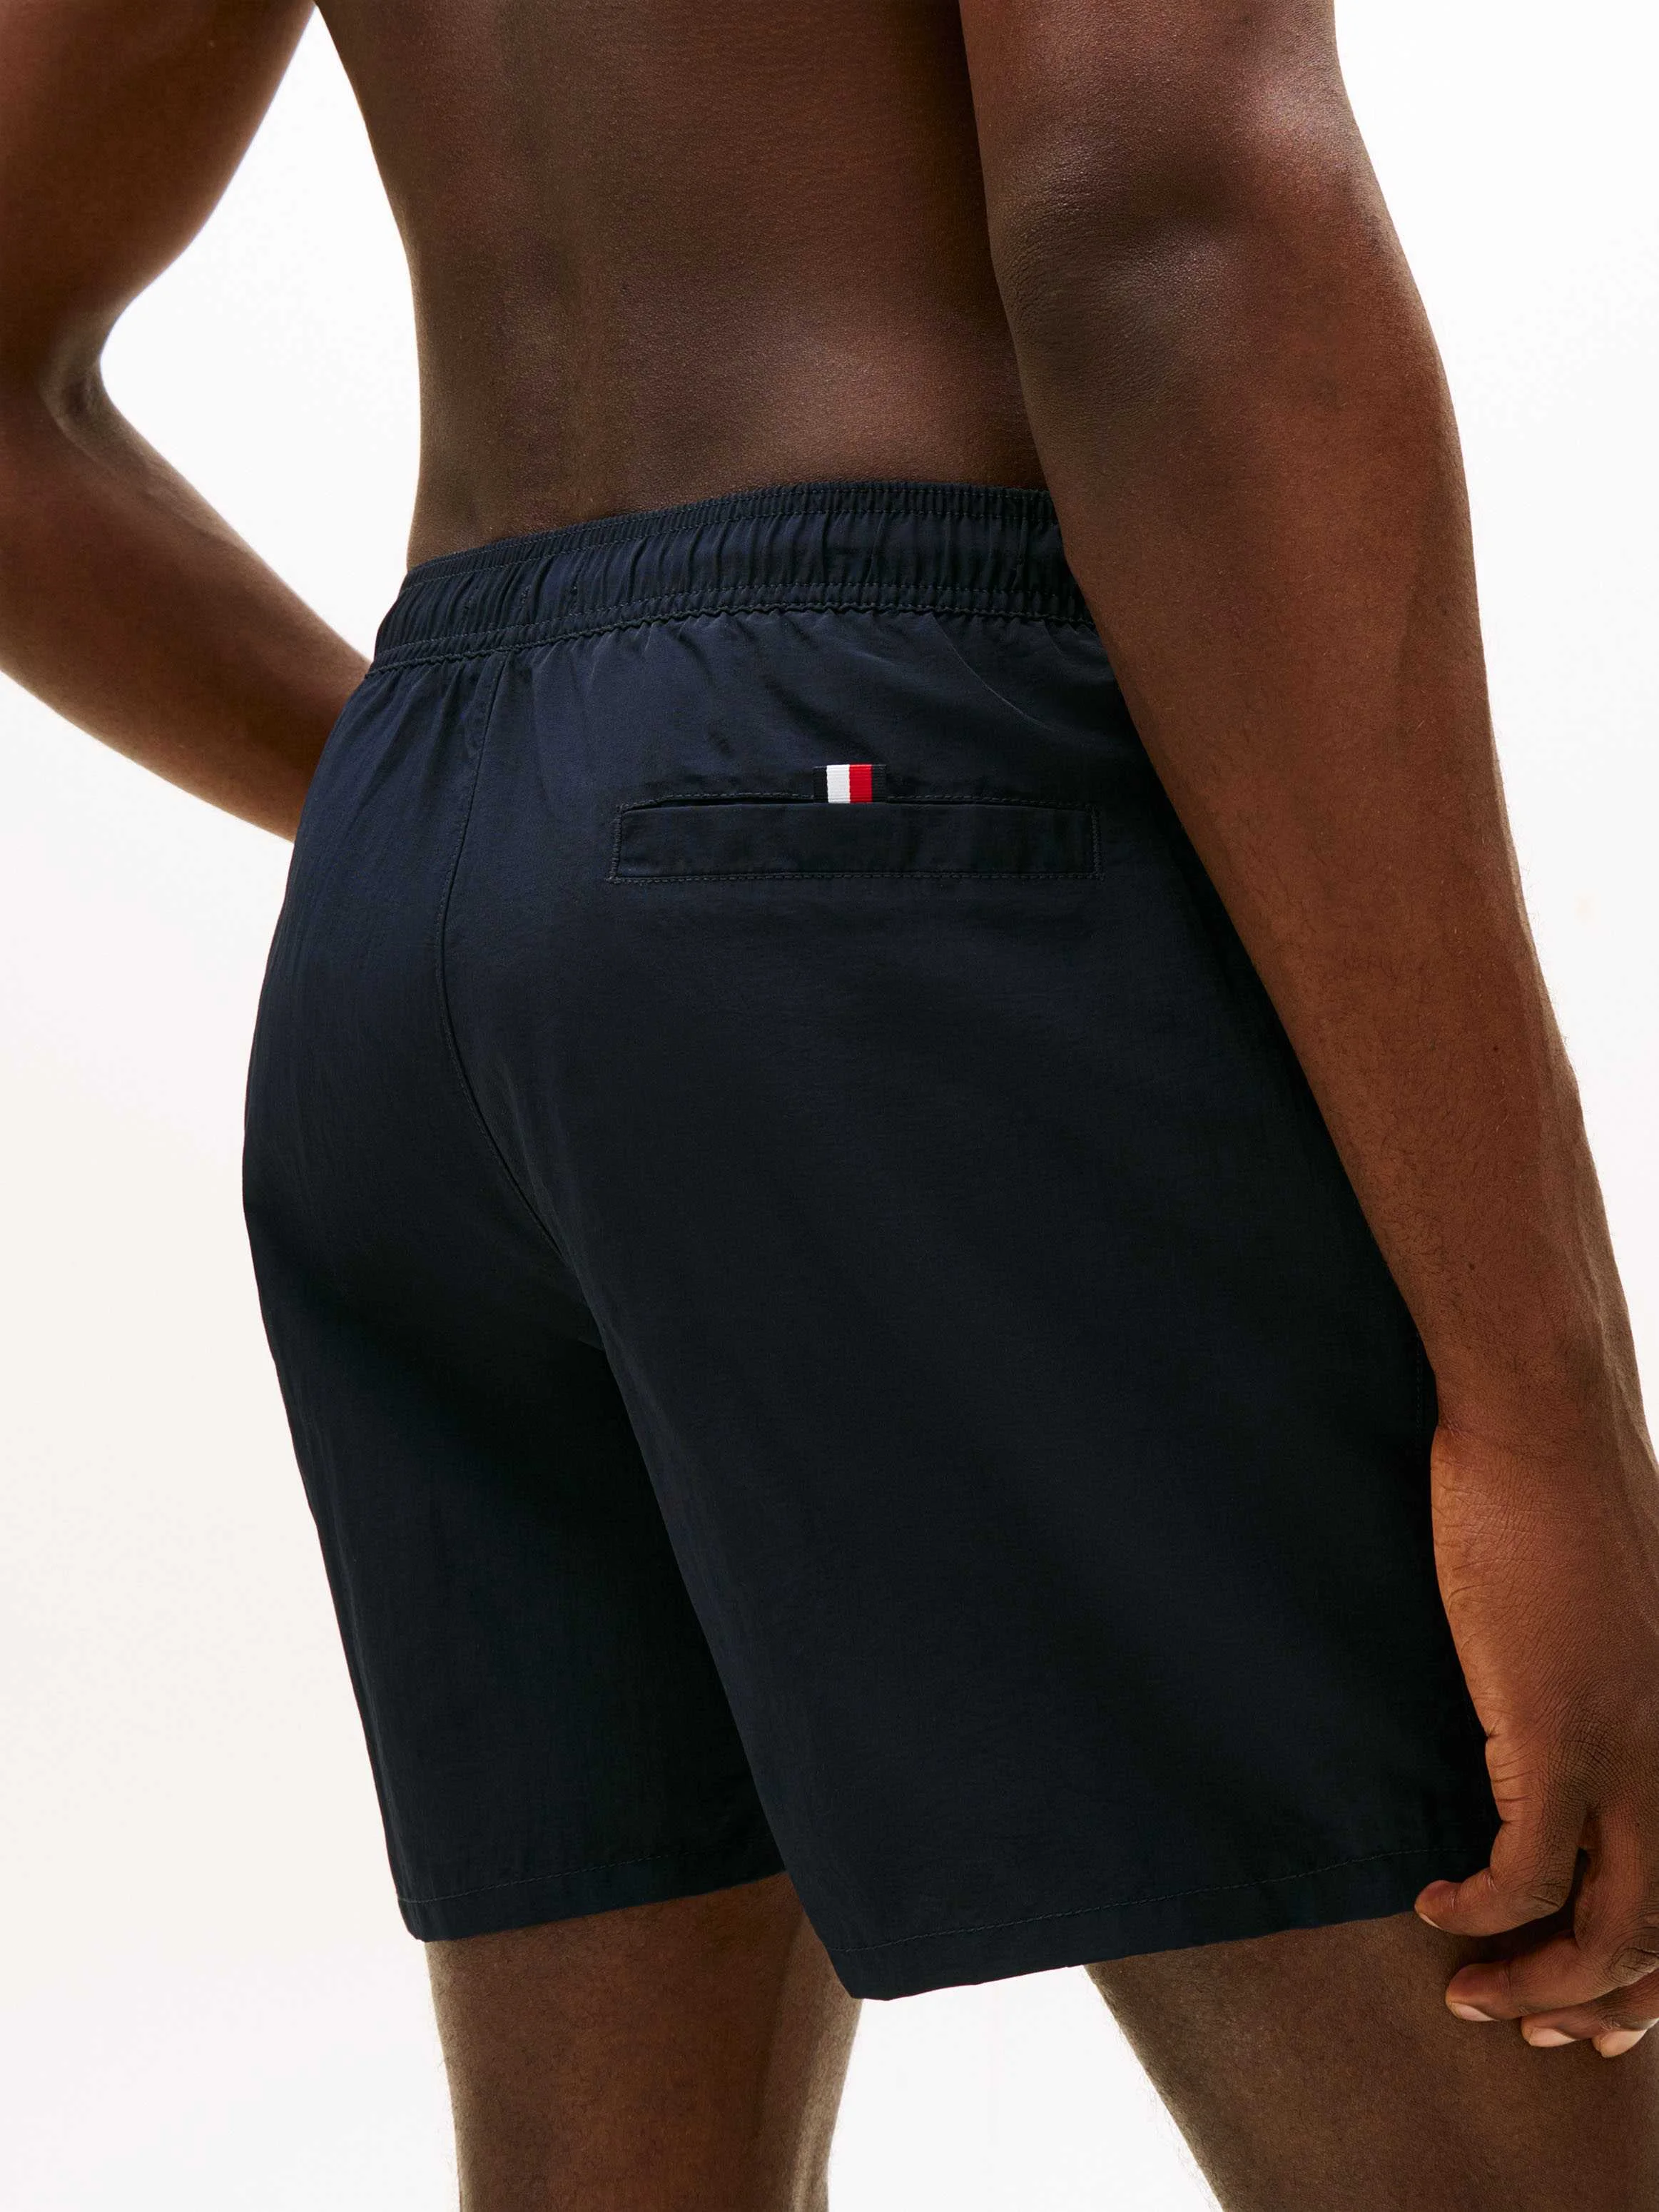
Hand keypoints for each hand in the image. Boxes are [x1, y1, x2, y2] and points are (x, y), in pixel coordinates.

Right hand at [1415, 1415, 1658, 2055]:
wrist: (1541, 1431)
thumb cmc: (1559, 1504)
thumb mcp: (1603, 1623)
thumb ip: (1602, 1689)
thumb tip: (1558, 1733)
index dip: (1642, 1980)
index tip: (1582, 2008)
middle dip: (1594, 2008)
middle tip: (1527, 2028)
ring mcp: (1630, 1754)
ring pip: (1610, 1933)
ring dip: (1537, 1986)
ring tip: (1470, 1991)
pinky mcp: (1559, 1735)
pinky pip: (1526, 1876)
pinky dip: (1480, 1912)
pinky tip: (1433, 1904)